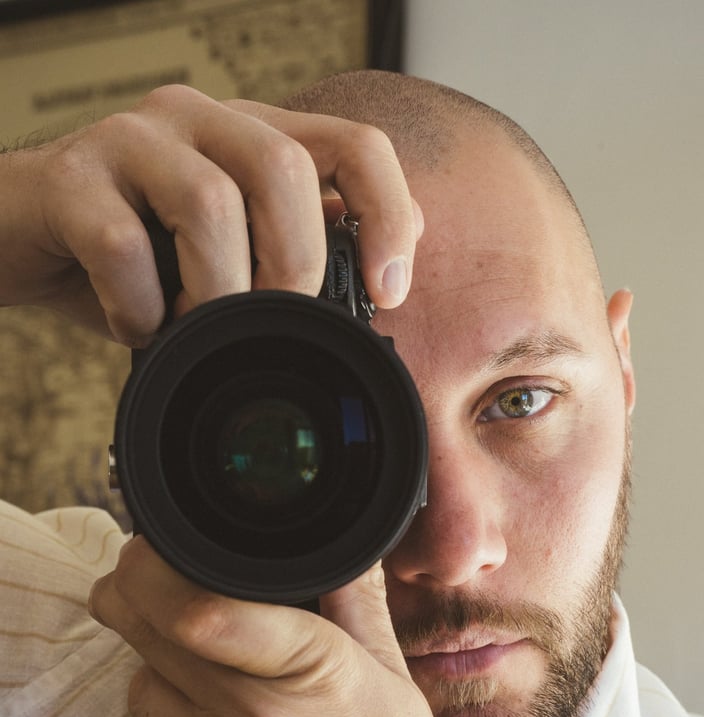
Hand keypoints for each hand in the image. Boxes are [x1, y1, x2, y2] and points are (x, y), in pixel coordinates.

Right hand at [0, 83, 421, 344]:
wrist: (19, 235)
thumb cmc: (133, 253)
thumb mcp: (223, 257)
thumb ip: (286, 257)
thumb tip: (369, 297)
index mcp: (250, 136)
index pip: (353, 146)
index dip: (388, 217)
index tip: (386, 292)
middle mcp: (198, 121)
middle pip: (285, 169)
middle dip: (293, 266)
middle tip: (272, 325)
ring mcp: (132, 141)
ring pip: (208, 203)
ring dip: (216, 292)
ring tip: (197, 329)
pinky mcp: (70, 178)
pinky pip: (122, 247)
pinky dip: (138, 308)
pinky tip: (136, 328)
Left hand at [88, 538, 498, 716]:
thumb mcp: (396, 691)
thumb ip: (356, 608)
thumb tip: (341, 546)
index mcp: (307, 678)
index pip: (196, 605)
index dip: (153, 568)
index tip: (150, 553)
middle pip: (145, 632)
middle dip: (139, 599)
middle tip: (150, 590)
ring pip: (141, 688)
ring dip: (161, 674)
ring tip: (215, 687)